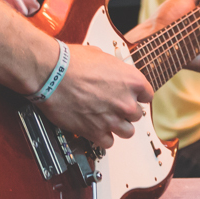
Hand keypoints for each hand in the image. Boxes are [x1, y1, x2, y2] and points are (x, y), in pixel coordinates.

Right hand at [36, 45, 152, 150]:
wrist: (51, 73)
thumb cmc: (72, 62)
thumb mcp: (101, 56)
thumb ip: (113, 69)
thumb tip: (111, 71)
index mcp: (132, 81)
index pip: (147, 95)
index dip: (137, 96)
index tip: (131, 98)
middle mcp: (126, 102)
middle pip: (137, 115)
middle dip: (125, 111)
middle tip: (112, 106)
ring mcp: (112, 119)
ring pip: (127, 132)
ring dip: (118, 126)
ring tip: (106, 120)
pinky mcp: (95, 132)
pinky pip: (108, 142)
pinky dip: (103, 137)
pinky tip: (95, 129)